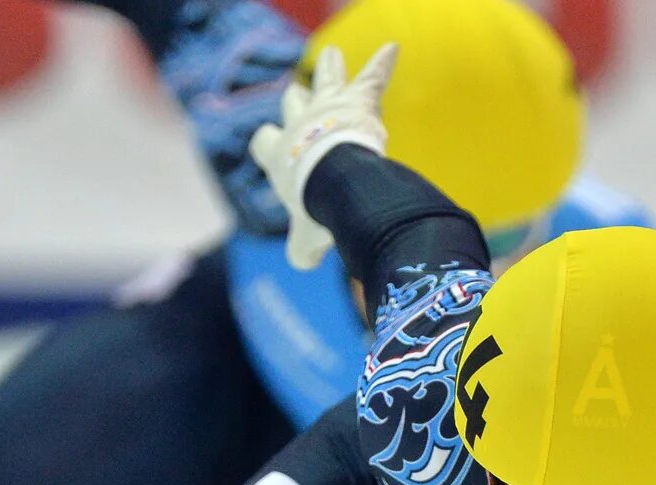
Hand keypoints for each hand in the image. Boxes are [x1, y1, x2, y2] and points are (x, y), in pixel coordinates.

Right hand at [246, 43, 396, 267]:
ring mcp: (328, 108)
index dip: (268, 144)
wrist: (336, 185)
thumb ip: (302, 249)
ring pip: (324, 79)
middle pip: (292, 103)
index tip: (270, 147)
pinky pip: (372, 77)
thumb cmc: (316, 211)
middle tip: (297, 96)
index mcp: (281, 157)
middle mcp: (300, 126)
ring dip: (329, 69)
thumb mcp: (305, 240)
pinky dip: (382, 64)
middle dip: (295, 101)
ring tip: (331, 57)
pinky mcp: (357, 101)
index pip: (263, 141)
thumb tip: (303, 262)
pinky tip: (392, 49)